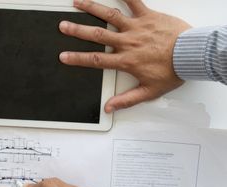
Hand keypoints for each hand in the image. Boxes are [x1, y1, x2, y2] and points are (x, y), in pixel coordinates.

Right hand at [59, 0, 190, 111]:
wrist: (191, 55)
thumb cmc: (172, 71)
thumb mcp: (149, 92)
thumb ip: (126, 100)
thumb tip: (109, 108)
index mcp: (126, 60)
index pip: (96, 60)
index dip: (77, 58)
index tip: (64, 56)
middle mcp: (128, 42)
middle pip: (97, 35)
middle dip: (77, 31)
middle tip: (63, 26)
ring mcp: (137, 27)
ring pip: (110, 15)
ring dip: (92, 8)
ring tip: (78, 2)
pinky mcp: (149, 16)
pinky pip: (134, 2)